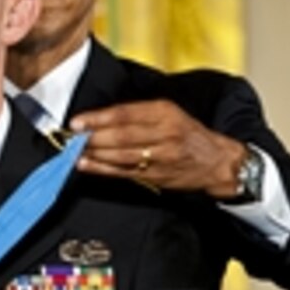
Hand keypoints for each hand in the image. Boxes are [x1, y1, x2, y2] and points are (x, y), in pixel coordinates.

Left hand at [69, 99, 245, 197]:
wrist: (217, 162)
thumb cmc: (188, 134)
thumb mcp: (169, 113)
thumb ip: (138, 113)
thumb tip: (100, 117)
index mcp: (165, 112)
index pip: (125, 113)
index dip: (99, 118)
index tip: (78, 120)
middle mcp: (164, 134)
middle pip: (121, 135)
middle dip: (93, 137)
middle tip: (72, 136)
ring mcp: (161, 157)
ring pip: (121, 155)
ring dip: (94, 154)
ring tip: (73, 151)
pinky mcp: (156, 176)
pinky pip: (124, 172)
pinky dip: (102, 169)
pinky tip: (86, 165)